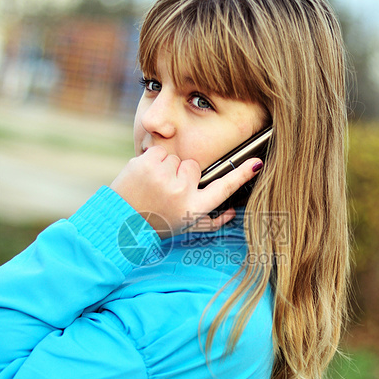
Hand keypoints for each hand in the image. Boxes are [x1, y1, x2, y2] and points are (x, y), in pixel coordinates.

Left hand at [110, 146, 262, 236]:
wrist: (121, 220)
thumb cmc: (157, 224)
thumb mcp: (185, 227)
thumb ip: (211, 221)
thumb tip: (232, 213)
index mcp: (193, 208)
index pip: (224, 189)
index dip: (241, 176)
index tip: (257, 163)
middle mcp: (181, 193)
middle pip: (194, 166)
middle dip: (182, 173)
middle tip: (167, 190)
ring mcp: (164, 177)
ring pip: (175, 157)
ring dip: (165, 167)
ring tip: (153, 185)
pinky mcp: (147, 164)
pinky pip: (159, 151)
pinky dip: (152, 160)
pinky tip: (145, 176)